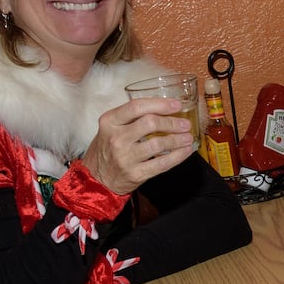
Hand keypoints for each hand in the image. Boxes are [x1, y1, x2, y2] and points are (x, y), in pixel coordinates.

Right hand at [79, 97, 196, 194]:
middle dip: (172, 122)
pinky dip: (178, 156)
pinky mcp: (135, 174)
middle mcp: (116, 138)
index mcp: (110, 121)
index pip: (137, 107)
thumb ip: (131, 117)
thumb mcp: (110, 127)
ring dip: (178, 140)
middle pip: (150, 123)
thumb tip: (164, 107)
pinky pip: (162, 164)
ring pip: (158, 144)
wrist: (95, 178)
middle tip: (185, 124)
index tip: (176, 104)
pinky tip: (185, 151)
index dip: (160, 104)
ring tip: (188, 137)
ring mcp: (125, 157)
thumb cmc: (107, 149)